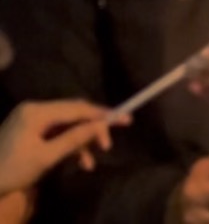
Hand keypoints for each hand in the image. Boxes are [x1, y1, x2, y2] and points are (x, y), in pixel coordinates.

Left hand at [0, 100, 121, 194]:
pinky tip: (77, 161)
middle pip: (74, 114)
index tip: (126, 120)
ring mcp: (31, 119)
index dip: (102, 114)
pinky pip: (56, 131)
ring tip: (89, 163)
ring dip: (80, 141)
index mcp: (37, 112)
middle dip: (92, 130)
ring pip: (67, 124)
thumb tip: (101, 125)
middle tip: (106, 147)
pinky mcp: (29, 129)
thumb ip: (74, 138)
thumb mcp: (46, 157)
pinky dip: (68, 144)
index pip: (77, 108)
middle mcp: (35, 109)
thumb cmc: (12, 169)